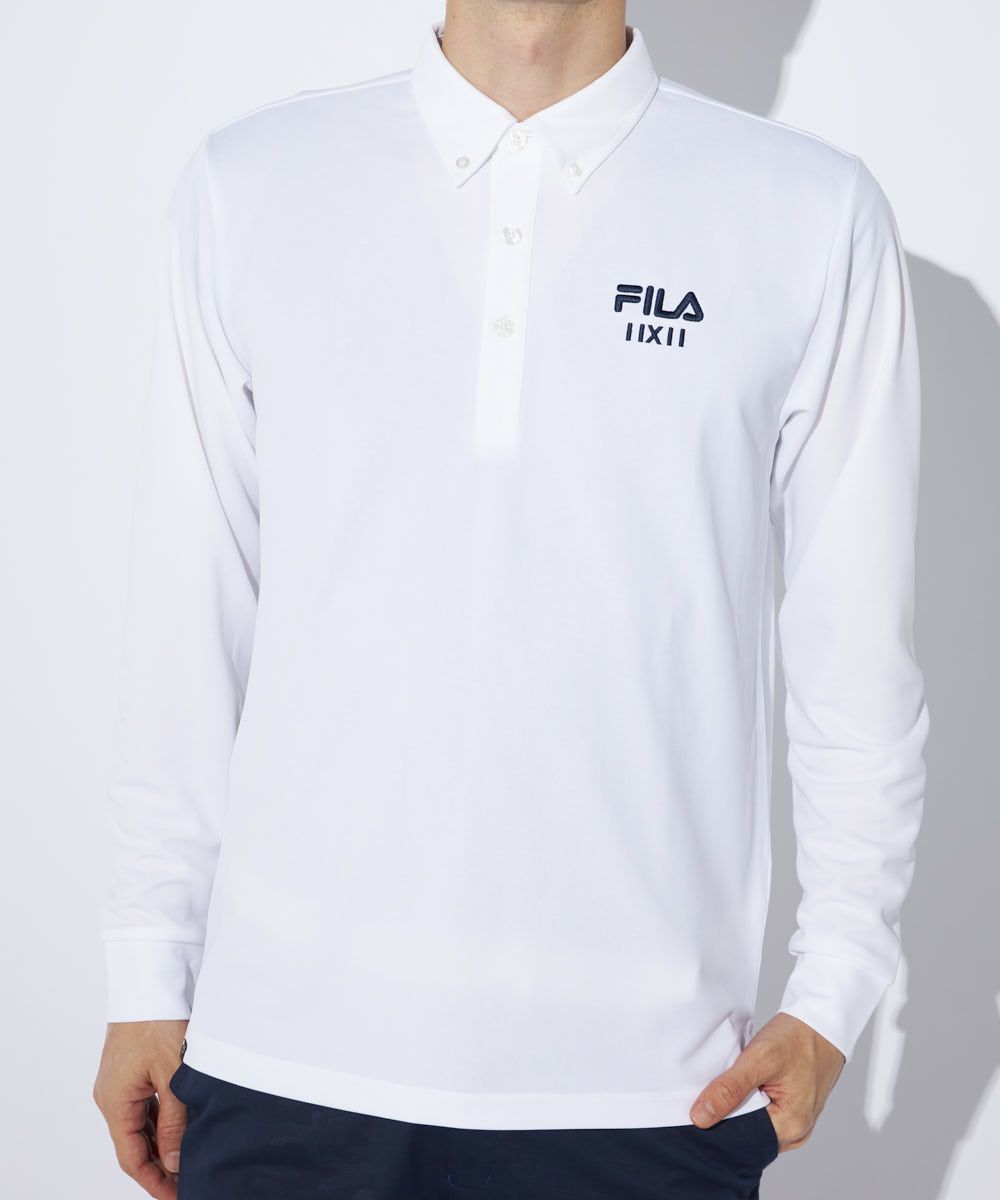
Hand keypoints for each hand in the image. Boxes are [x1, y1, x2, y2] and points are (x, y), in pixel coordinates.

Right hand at [93, 1020, 188, 1197]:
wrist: (151, 980)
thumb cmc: (159, 1021)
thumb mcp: (174, 1076)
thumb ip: (175, 1122)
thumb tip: (176, 1163)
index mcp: (115, 1102)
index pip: (131, 1157)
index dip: (154, 1181)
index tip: (176, 1196)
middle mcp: (112, 1096)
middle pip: (134, 1144)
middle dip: (160, 1166)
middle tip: (189, 1182)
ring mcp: (121, 1082)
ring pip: (141, 1125)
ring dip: (163, 1143)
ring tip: (190, 1160)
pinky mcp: (132, 1069)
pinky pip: (146, 1105)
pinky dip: (162, 1120)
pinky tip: (184, 1128)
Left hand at [689, 1013, 845, 1152]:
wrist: (821, 1022)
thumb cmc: (797, 1038)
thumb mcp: (759, 1059)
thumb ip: (729, 1089)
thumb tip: (700, 1117)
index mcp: (791, 1126)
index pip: (741, 1140)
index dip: (717, 1124)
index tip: (698, 1105)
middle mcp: (797, 1132)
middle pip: (749, 1135)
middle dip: (727, 1116)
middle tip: (711, 1089)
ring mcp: (796, 1123)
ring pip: (755, 1124)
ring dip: (739, 1106)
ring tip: (731, 1082)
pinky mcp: (792, 1110)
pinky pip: (764, 1114)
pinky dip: (751, 1100)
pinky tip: (745, 1083)